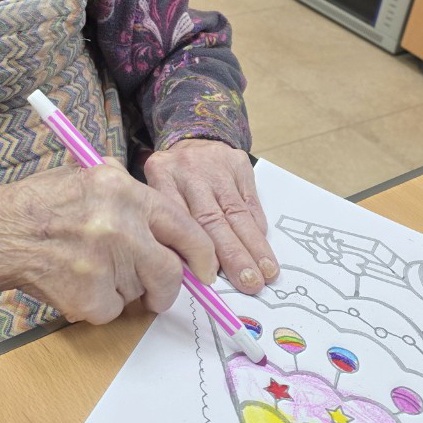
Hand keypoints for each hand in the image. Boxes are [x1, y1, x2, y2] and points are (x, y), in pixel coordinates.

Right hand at [0, 159, 216, 325]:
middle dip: (166, 288)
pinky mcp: (87, 294)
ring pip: (138, 292)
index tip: (204, 270)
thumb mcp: (88, 177)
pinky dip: (96, 306)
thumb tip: (176, 232)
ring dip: (120, 290)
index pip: (184, 227)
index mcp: (123, 188)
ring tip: (86, 269)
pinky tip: (72, 284)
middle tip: (155, 293)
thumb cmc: (37, 205)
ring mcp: (104, 261)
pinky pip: (111, 311)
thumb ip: (131, 196)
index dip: (200, 255)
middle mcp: (119, 223)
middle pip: (170, 271)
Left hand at [143, 139, 278, 293]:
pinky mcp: (239, 163)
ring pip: (236, 212)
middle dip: (232, 254)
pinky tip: (263, 249)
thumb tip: (193, 273)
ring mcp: (215, 164)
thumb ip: (170, 227)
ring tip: (264, 272)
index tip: (211, 278)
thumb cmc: (173, 181)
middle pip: (211, 218)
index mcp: (161, 177)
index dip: (198, 251)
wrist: (192, 140)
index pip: (180, 219)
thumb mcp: (158, 194)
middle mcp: (187, 169)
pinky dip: (257, 228)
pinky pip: (250, 201)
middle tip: (248, 282)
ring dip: (252, 246)